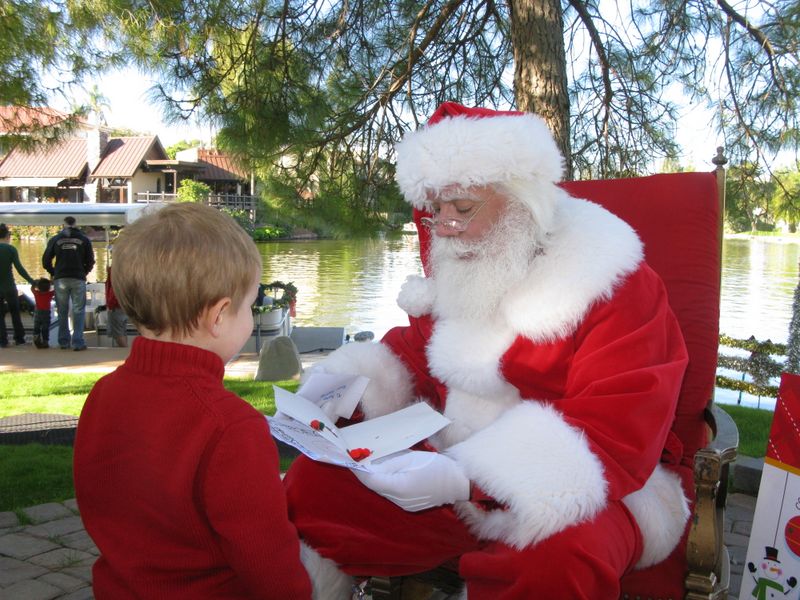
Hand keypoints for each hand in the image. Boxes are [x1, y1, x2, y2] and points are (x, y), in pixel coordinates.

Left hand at [351, 451, 468, 511]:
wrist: (458, 482)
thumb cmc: (436, 467)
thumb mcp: (411, 458)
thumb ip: (388, 463)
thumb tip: (370, 464)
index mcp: (399, 487)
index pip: (371, 480)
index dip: (358, 470)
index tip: (349, 460)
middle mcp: (399, 500)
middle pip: (376, 486)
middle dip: (367, 473)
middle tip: (360, 458)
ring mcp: (405, 506)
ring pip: (384, 490)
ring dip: (378, 478)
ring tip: (375, 463)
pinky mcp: (410, 506)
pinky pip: (393, 493)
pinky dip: (389, 483)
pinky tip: (392, 473)